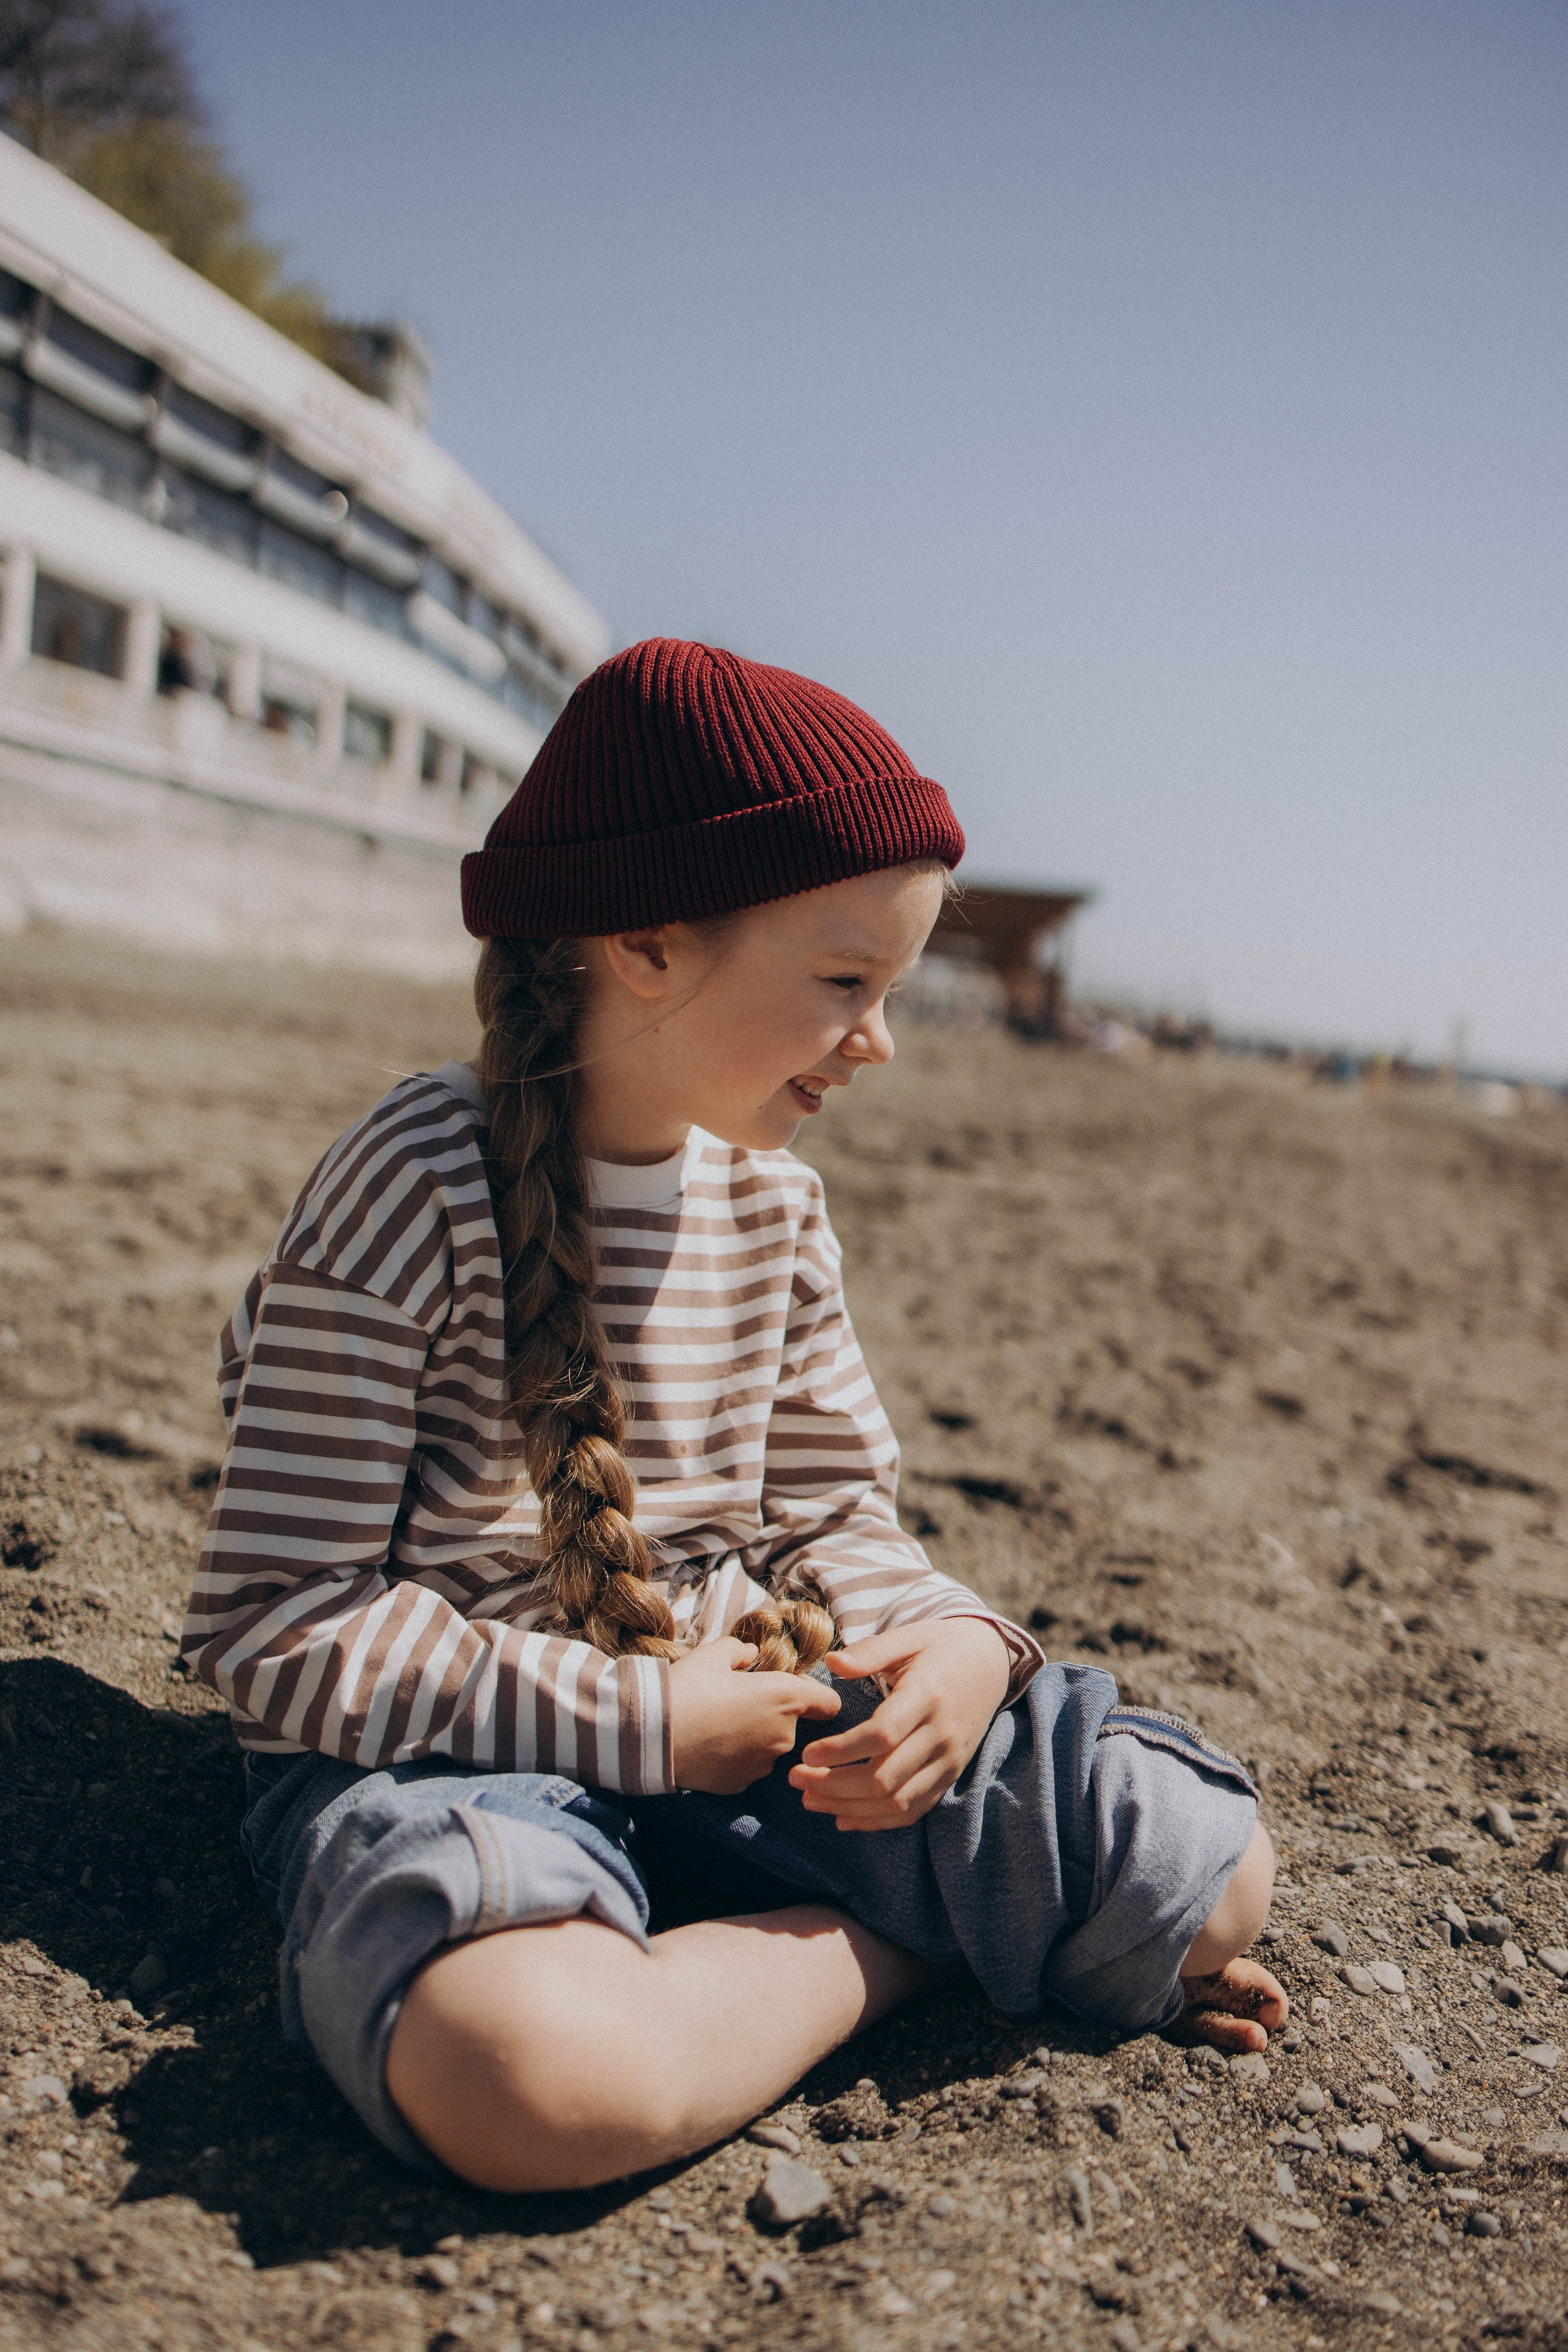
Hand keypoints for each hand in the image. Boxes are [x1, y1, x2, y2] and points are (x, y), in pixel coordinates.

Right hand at [669, 1637, 841, 1794]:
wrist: (652, 1734)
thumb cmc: (688, 1686)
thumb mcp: (714, 1653)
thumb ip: (740, 1650)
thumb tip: (750, 1654)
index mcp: (785, 1698)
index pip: (830, 1702)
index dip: (817, 1695)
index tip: (797, 1690)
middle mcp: (784, 1735)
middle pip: (794, 1724)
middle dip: (773, 1713)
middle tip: (738, 1702)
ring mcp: (764, 1764)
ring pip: (770, 1746)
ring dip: (755, 1736)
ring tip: (719, 1724)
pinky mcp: (742, 1784)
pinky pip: (748, 1766)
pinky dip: (737, 1757)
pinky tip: (711, 1745)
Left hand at [787, 1617, 1010, 1830]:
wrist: (990, 1664)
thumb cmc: (940, 1646)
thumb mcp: (908, 1637)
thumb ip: (870, 1652)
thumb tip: (831, 1662)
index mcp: (927, 1696)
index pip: (882, 1735)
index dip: (842, 1750)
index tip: (806, 1754)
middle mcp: (941, 1734)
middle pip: (885, 1777)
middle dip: (835, 1785)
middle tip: (796, 1779)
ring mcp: (948, 1760)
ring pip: (897, 1801)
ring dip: (849, 1808)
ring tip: (810, 1799)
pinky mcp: (949, 1776)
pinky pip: (914, 1810)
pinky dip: (877, 1821)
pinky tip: (843, 1818)